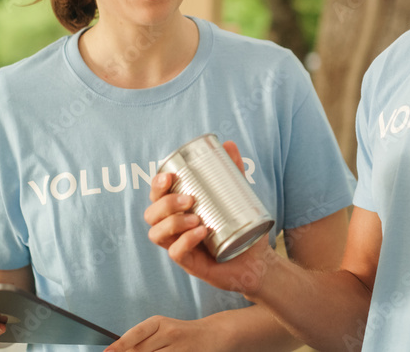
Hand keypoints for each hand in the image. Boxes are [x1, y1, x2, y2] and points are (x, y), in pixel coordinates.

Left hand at [104, 316, 226, 351]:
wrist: (212, 334)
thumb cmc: (181, 333)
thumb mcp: (162, 329)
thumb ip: (142, 339)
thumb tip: (119, 350)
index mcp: (159, 323)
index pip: (136, 334)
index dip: (120, 345)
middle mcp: (168, 333)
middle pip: (140, 351)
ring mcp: (177, 348)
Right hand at [144, 140, 279, 296]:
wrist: (258, 261)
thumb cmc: (243, 229)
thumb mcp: (239, 197)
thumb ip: (233, 172)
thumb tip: (228, 144)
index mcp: (179, 211)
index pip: (157, 196)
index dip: (156, 185)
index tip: (169, 176)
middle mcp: (174, 229)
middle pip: (151, 215)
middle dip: (165, 203)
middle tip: (190, 199)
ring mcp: (180, 247)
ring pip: (157, 234)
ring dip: (173, 222)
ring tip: (196, 217)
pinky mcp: (190, 264)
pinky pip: (176, 253)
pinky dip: (185, 240)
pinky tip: (201, 232)